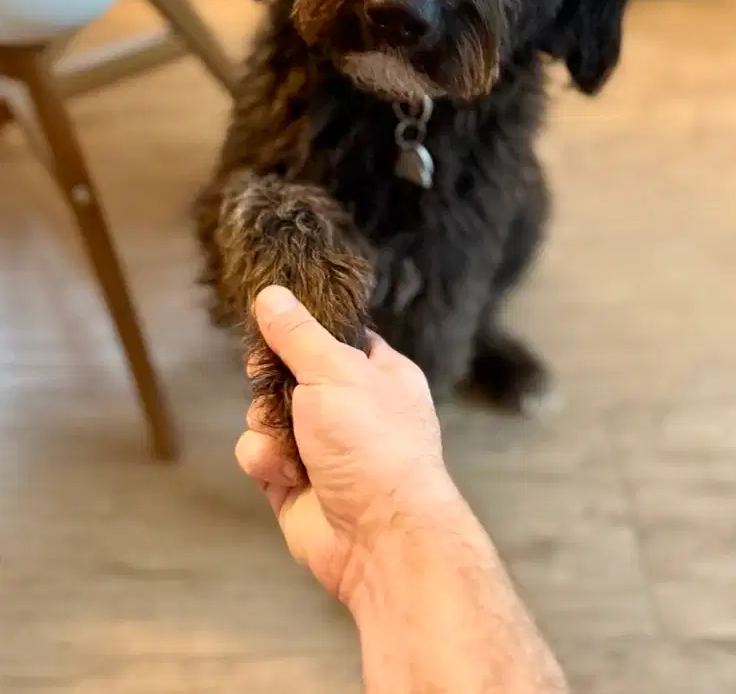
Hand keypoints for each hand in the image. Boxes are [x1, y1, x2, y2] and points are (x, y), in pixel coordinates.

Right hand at [235, 286, 460, 601]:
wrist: (378, 537)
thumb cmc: (373, 443)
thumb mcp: (335, 371)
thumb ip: (298, 334)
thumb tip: (271, 294)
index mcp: (378, 373)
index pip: (335, 336)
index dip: (302, 329)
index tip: (273, 323)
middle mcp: (351, 407)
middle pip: (291, 374)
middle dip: (272, 380)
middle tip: (265, 375)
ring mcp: (321, 446)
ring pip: (267, 414)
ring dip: (267, 424)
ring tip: (285, 439)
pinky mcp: (294, 482)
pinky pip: (260, 454)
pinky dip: (265, 460)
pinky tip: (283, 472)